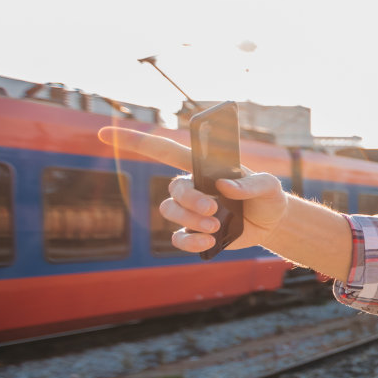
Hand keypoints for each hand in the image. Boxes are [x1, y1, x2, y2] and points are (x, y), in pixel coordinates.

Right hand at [97, 127, 287, 252]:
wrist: (273, 224)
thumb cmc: (269, 197)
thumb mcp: (270, 186)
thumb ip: (252, 183)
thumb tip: (224, 185)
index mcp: (204, 167)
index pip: (164, 150)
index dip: (134, 141)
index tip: (104, 134)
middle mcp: (192, 187)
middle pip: (173, 189)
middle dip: (189, 200)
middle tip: (214, 211)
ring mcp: (190, 211)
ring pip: (170, 212)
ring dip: (191, 220)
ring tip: (217, 227)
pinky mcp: (194, 232)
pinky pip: (178, 237)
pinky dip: (190, 241)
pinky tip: (209, 243)